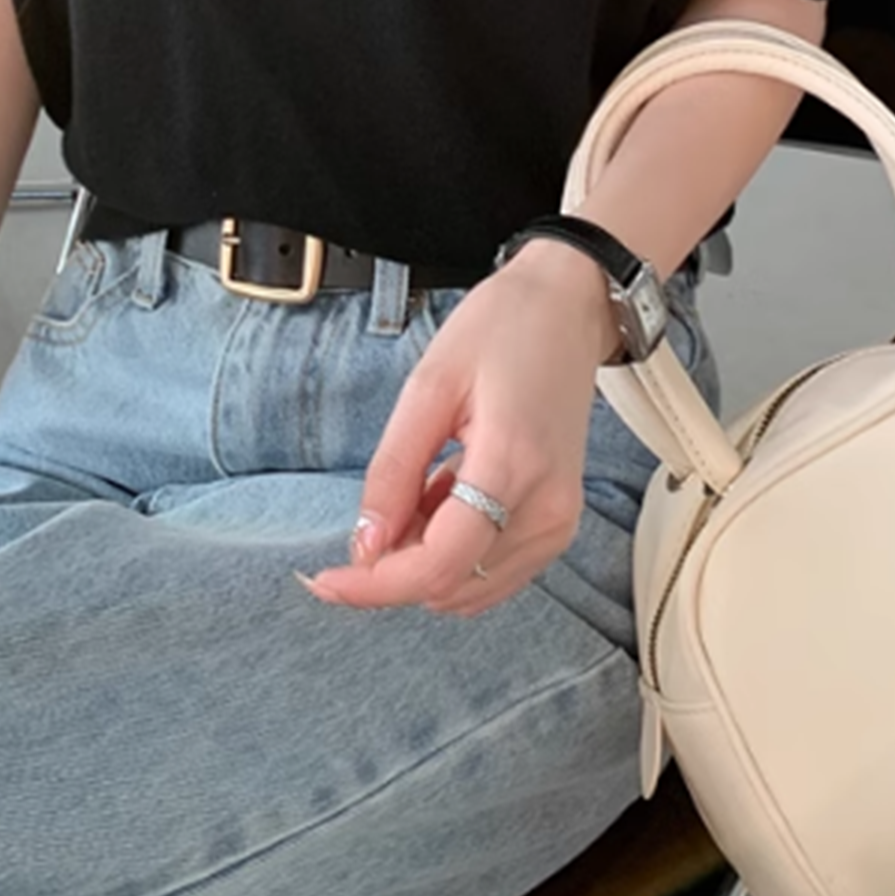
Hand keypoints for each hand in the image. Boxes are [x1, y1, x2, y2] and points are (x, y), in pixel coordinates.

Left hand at [304, 242, 617, 616]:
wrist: (567, 308)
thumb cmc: (504, 329)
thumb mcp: (428, 386)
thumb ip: (394, 471)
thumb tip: (365, 545)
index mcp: (513, 465)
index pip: (439, 564)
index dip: (375, 585)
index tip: (327, 581)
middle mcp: (547, 508)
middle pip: (452, 584)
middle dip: (396, 566)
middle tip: (375, 508)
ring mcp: (559, 521)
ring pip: (470, 586)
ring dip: (424, 558)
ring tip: (417, 488)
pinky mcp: (559, 522)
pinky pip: (492, 569)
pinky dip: (453, 551)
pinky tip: (443, 497)